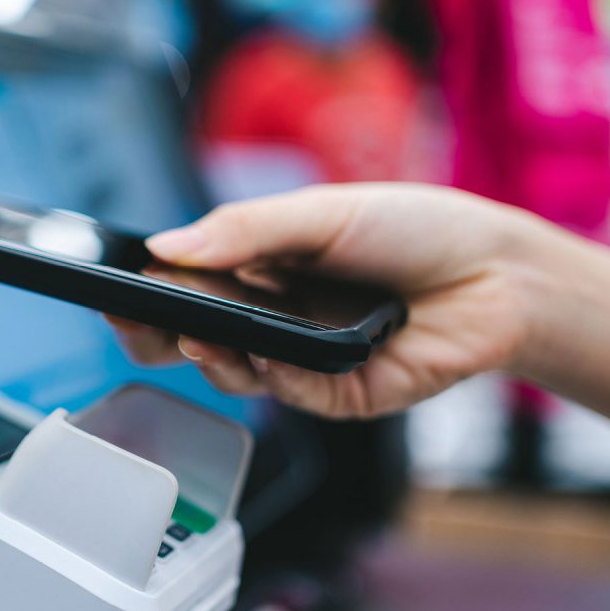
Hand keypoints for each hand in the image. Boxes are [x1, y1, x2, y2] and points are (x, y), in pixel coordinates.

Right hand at [108, 183, 546, 418]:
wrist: (495, 271)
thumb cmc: (414, 228)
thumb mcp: (321, 212)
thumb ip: (243, 230)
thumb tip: (165, 247)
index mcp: (261, 269)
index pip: (185, 289)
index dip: (146, 295)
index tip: (114, 291)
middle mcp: (275, 318)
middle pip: (196, 343)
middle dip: (162, 339)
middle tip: (147, 326)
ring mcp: (305, 360)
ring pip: (237, 377)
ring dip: (214, 361)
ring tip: (204, 339)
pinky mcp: (342, 395)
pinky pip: (294, 398)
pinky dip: (276, 380)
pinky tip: (272, 360)